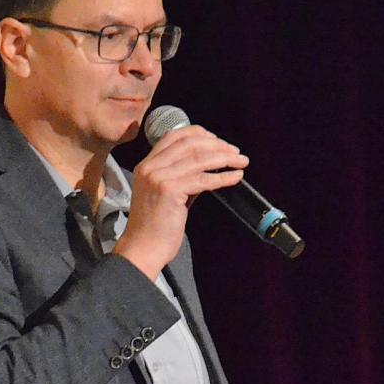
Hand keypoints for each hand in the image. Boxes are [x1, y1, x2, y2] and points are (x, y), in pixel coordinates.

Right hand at [113, 125, 247, 278]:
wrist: (142, 249)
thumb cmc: (154, 228)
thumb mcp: (166, 195)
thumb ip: (183, 178)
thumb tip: (209, 168)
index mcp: (146, 165)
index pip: (174, 136)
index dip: (199, 134)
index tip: (218, 141)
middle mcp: (150, 167)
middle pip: (189, 144)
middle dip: (217, 145)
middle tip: (235, 152)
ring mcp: (158, 177)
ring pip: (199, 159)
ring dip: (225, 158)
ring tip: (240, 161)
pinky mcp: (169, 190)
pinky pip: (203, 179)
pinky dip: (223, 176)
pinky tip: (235, 177)